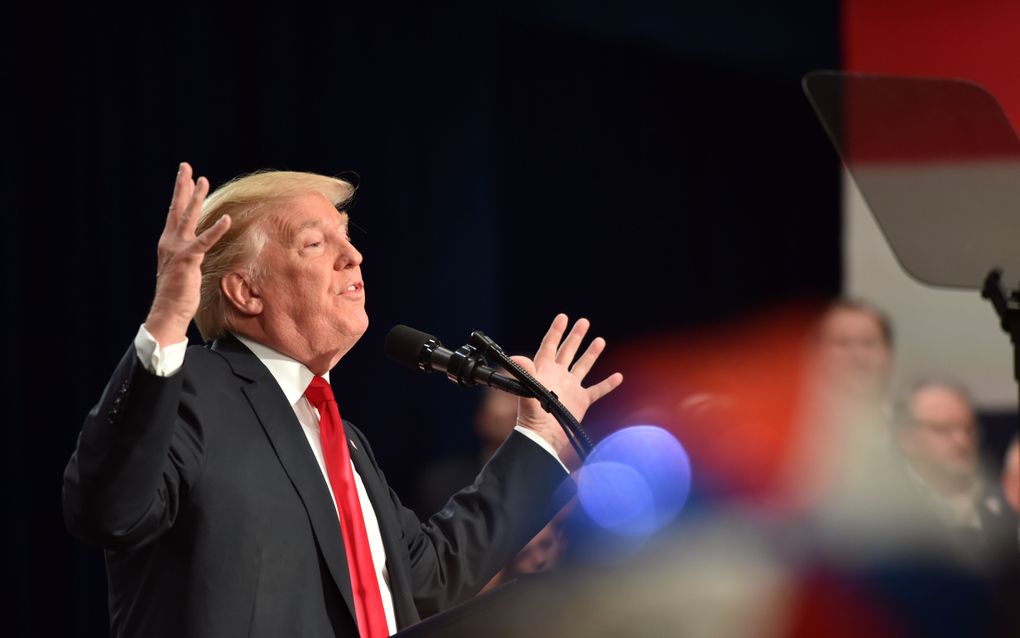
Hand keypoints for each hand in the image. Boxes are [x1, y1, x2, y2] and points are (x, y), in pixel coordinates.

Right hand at [144, 163, 231, 346]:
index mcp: (169, 243)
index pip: (175, 214)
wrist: (168, 311)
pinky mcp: (187, 260)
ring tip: (203, 180)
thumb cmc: (177, 293)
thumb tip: (196, 249)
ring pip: (188, 218)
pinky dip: (215, 230)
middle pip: (177, 209)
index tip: (186, 176)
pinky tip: (226, 219)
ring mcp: (177, 250)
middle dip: (183, 186)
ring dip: (196, 198)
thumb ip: (189, 254)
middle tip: (186, 167)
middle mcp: (170, 242)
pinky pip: (204, 242)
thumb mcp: (183, 268)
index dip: (182, 194)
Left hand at [513, 314, 623, 466]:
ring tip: (600, 340)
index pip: (549, 346)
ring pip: (583, 366)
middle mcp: (557, 376)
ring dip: (591, 354)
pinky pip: (597, 390)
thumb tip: (516, 357)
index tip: (563, 317)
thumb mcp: (527, 391)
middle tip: (583, 321)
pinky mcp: (581, 401)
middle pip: (568, 351)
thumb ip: (525, 373)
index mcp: (543, 371)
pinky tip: (618, 377)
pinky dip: (607, 384)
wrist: (544, 438)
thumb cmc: (532, 417)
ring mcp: (570, 388)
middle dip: (575, 336)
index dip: (555, 331)